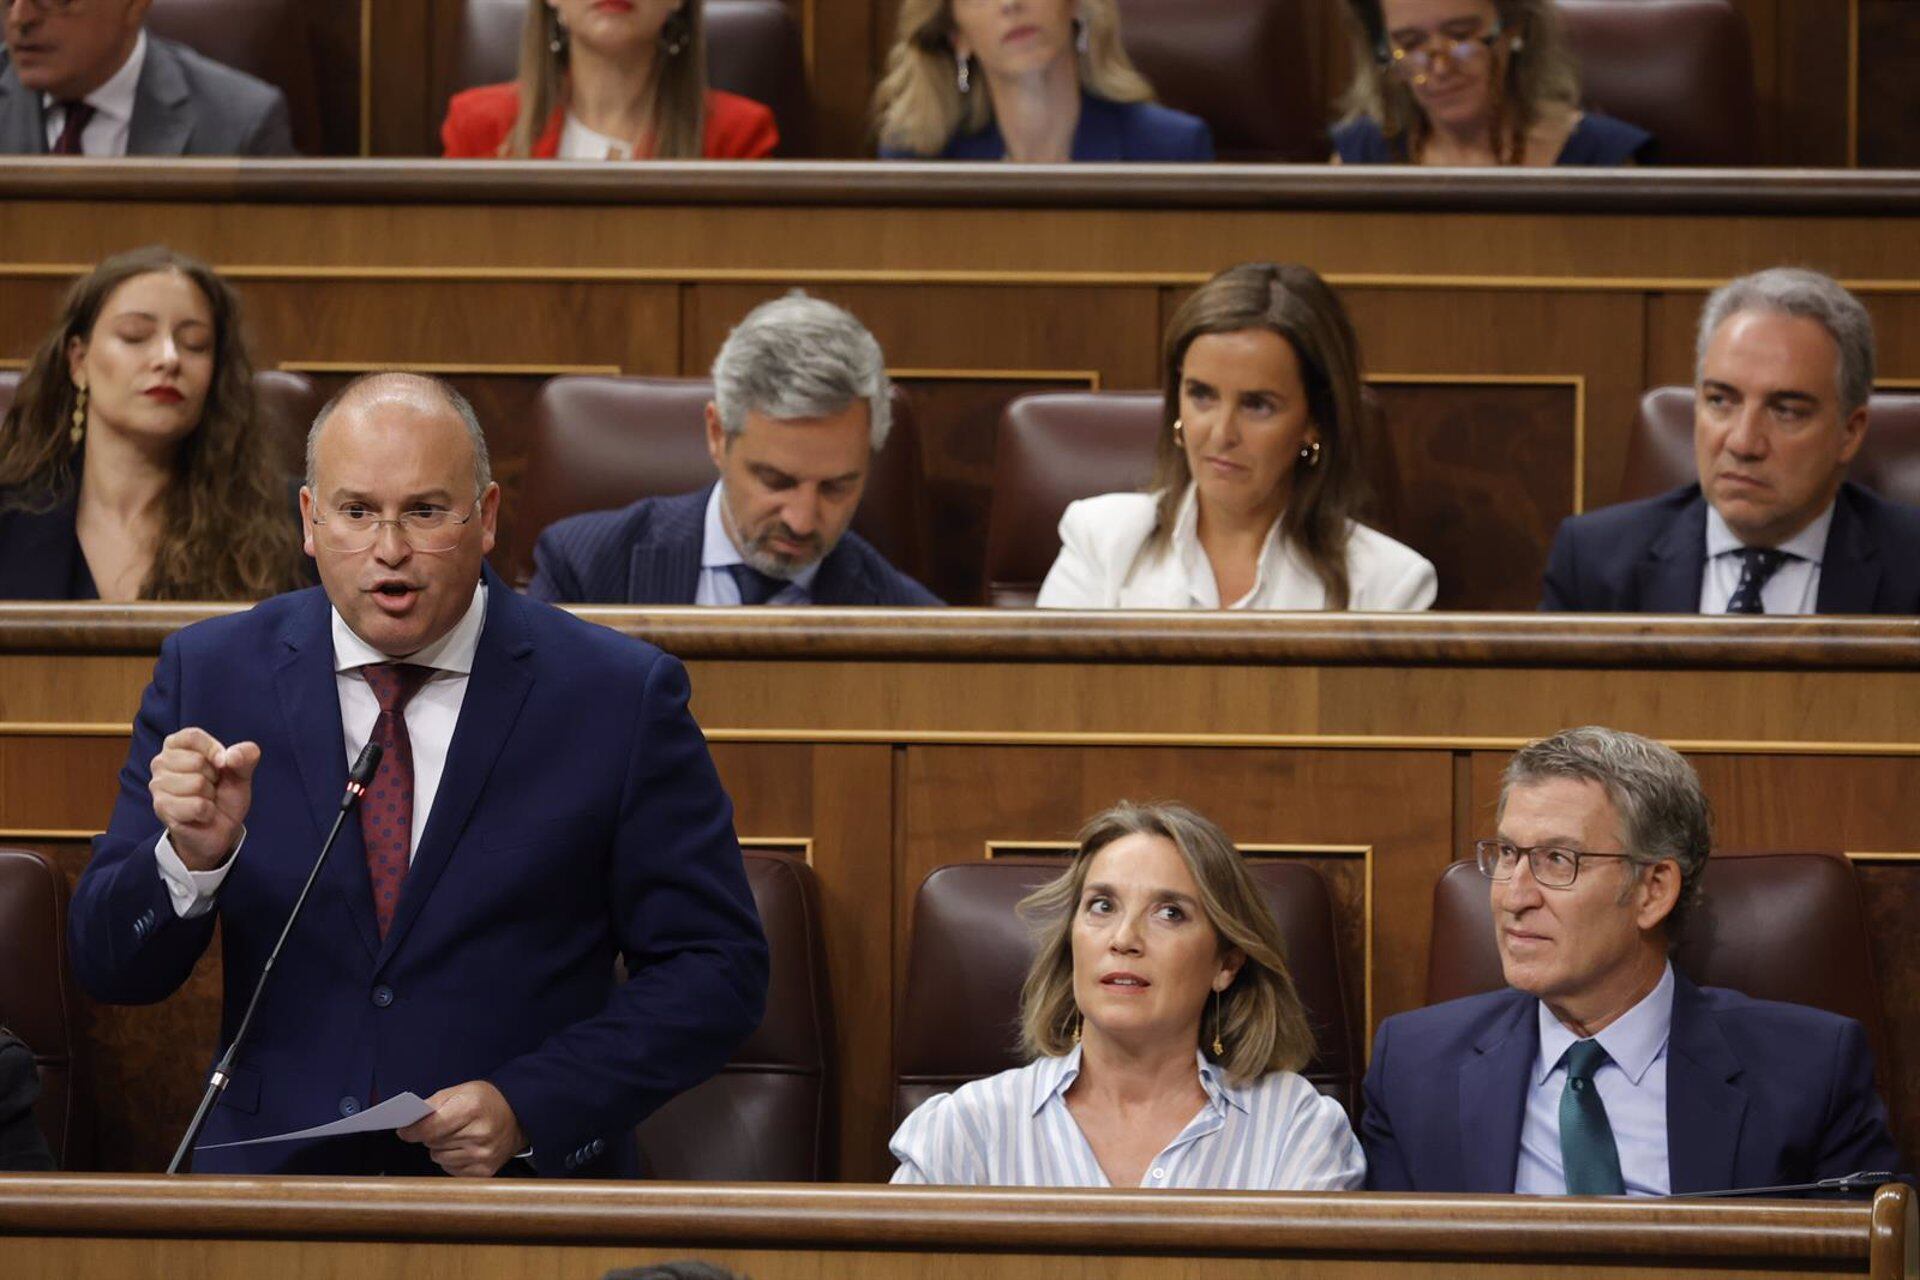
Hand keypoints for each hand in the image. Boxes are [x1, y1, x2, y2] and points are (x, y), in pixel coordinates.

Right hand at [149, 728, 258, 870]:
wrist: (220, 829)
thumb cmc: (225, 794)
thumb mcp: (241, 772)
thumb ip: (245, 756)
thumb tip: (231, 756)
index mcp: (177, 745)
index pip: (192, 736)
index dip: (214, 750)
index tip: (223, 763)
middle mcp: (161, 762)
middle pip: (197, 761)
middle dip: (213, 777)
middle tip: (211, 787)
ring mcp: (157, 785)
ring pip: (196, 784)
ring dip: (209, 796)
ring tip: (205, 799)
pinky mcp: (161, 807)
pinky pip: (196, 805)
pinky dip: (207, 812)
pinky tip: (201, 814)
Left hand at [397, 1081, 525, 1177]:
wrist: (519, 1115)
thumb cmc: (485, 1101)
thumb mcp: (460, 1091)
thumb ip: (432, 1105)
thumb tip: (407, 1125)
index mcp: (471, 1109)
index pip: (429, 1128)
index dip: (411, 1130)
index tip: (403, 1130)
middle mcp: (479, 1135)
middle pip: (432, 1143)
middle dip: (432, 1135)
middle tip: (446, 1125)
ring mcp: (483, 1155)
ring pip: (439, 1158)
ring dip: (442, 1148)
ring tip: (458, 1135)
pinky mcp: (484, 1171)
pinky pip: (450, 1169)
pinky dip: (452, 1159)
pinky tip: (465, 1147)